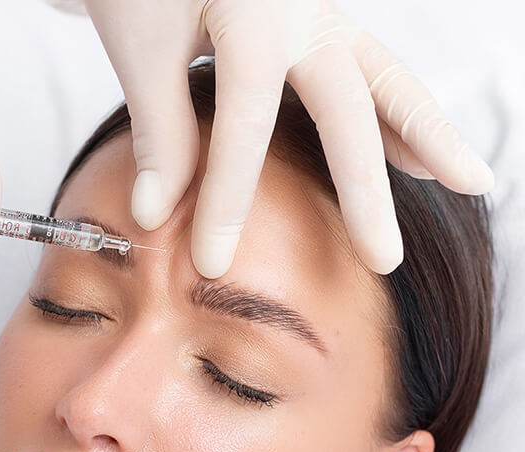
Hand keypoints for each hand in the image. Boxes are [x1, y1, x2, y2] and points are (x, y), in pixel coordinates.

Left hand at [82, 0, 494, 276]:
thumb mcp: (140, 45)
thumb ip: (157, 131)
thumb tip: (155, 218)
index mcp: (253, 11)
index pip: (246, 124)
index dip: (227, 199)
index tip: (211, 264)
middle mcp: (303, 8)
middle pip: (348, 108)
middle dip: (365, 192)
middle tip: (384, 261)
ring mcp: (319, 13)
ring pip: (385, 79)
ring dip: (427, 137)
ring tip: (473, 185)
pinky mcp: (317, 23)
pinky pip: (370, 72)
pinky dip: (396, 116)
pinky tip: (416, 158)